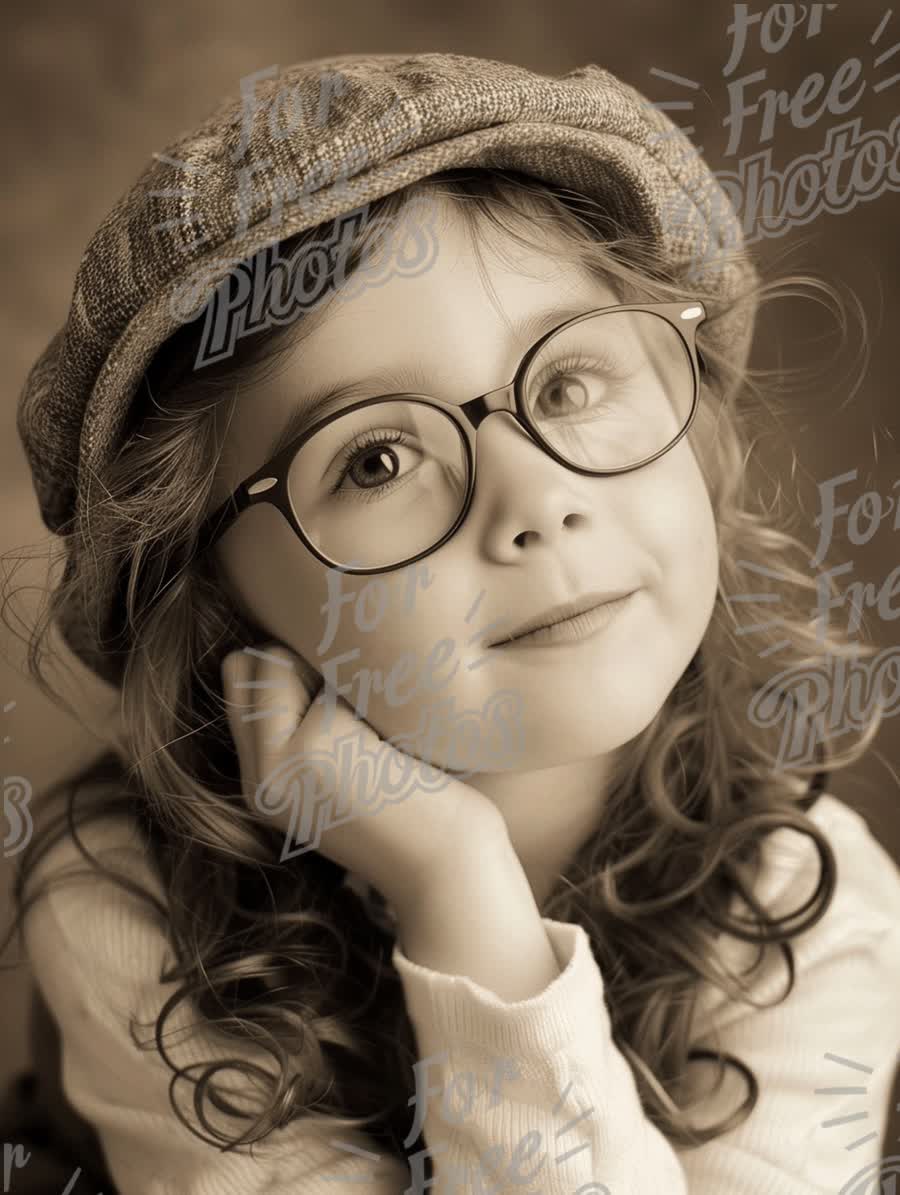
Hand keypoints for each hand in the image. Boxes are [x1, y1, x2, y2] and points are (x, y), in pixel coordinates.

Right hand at [220, 642, 507, 908]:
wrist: (449, 863)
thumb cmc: (413, 802)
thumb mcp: (342, 764)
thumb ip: (301, 718)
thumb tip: (262, 649)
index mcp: (259, 783)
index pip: (240, 678)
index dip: (292, 668)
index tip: (346, 705)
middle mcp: (258, 777)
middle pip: (250, 663)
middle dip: (307, 664)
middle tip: (365, 721)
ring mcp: (278, 764)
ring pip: (279, 658)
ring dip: (336, 673)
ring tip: (377, 732)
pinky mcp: (313, 747)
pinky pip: (332, 673)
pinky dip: (371, 689)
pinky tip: (399, 743)